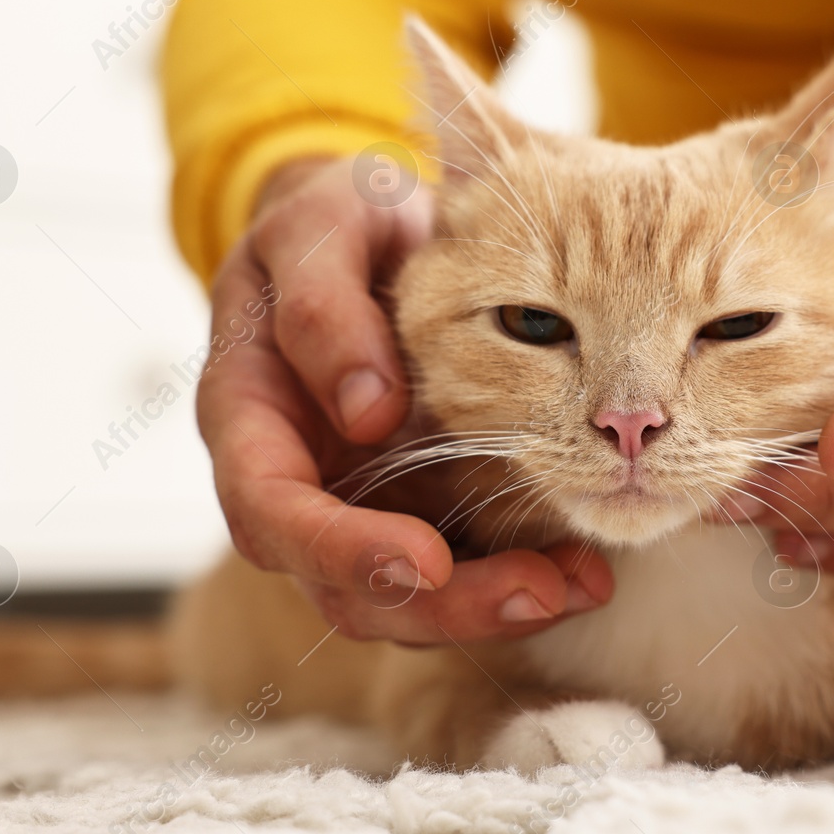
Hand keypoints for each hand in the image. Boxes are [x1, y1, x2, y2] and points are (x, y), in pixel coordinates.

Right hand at [196, 156, 611, 641]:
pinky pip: (459, 574)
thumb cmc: (338, 225)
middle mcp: (298, 481)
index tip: (423, 560)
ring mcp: (358, 506)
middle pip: (343, 587)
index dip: (341, 550)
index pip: (271, 513)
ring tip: (581, 582)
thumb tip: (364, 410)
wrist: (380, 231)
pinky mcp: (419, 511)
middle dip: (440, 605)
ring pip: (405, 601)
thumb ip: (324, 308)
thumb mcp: (319, 230)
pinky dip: (518, 583)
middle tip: (536, 592)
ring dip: (491, 608)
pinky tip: (583, 574)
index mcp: (249, 418)